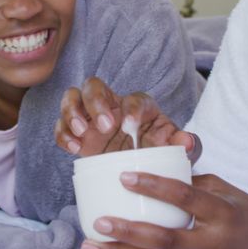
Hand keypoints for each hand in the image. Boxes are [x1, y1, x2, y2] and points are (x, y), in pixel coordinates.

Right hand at [55, 77, 199, 160]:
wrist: (138, 163)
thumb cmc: (155, 148)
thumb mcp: (171, 145)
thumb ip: (181, 142)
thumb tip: (187, 143)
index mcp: (138, 105)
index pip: (133, 99)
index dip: (131, 110)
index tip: (130, 127)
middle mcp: (111, 104)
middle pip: (93, 85)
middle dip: (96, 102)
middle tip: (105, 126)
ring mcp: (89, 116)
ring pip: (71, 97)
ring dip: (72, 112)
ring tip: (81, 132)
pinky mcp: (76, 132)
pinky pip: (60, 126)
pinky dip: (62, 135)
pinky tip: (73, 149)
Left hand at [78, 172, 247, 248]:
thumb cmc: (246, 215)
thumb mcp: (228, 191)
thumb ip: (195, 181)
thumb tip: (160, 163)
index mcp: (223, 213)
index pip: (186, 198)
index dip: (155, 186)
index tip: (125, 176)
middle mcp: (212, 242)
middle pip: (165, 238)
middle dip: (129, 231)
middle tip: (100, 220)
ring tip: (92, 243)